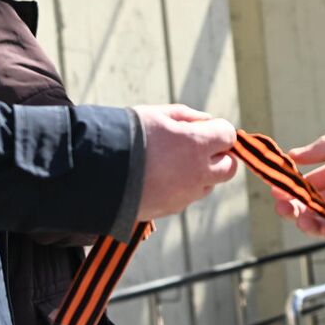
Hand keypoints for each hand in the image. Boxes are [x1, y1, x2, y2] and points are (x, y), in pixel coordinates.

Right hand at [134, 104, 238, 219]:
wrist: (95, 172)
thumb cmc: (126, 136)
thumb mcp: (156, 115)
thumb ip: (188, 117)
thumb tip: (208, 122)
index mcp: (196, 145)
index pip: (228, 136)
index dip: (219, 131)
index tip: (207, 129)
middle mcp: (197, 173)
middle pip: (228, 168)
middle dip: (220, 157)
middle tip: (199, 148)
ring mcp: (184, 195)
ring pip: (207, 185)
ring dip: (199, 174)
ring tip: (170, 162)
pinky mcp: (169, 210)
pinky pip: (185, 198)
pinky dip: (179, 188)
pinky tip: (156, 177)